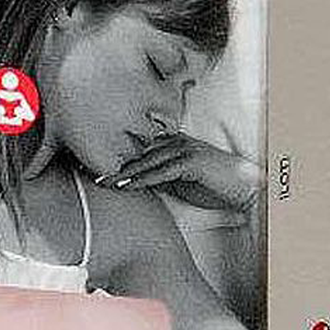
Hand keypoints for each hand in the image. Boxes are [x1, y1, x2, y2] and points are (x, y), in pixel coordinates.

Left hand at [102, 133, 262, 212]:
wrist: (244, 189)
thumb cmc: (213, 185)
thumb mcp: (179, 181)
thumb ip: (157, 177)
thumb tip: (134, 182)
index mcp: (171, 142)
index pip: (137, 146)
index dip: (114, 154)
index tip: (90, 163)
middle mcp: (176, 140)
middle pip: (137, 150)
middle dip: (111, 160)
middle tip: (85, 169)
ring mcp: (184, 149)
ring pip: (146, 160)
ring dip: (122, 171)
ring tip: (100, 180)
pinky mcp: (191, 162)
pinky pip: (161, 171)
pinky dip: (141, 179)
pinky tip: (125, 185)